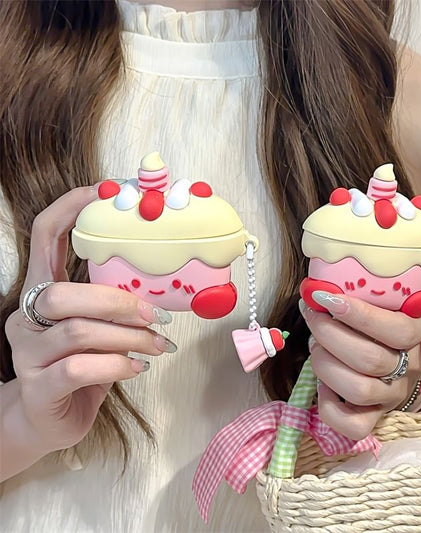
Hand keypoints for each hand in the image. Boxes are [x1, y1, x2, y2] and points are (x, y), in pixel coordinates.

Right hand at [2, 186, 175, 476]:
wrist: (45, 421)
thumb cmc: (80, 368)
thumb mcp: (98, 331)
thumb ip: (115, 308)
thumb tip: (162, 292)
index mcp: (42, 293)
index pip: (44, 238)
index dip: (68, 210)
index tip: (99, 191)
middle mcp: (26, 318)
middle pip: (63, 292)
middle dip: (117, 301)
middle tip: (155, 314)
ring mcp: (27, 354)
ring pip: (77, 331)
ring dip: (127, 336)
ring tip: (156, 344)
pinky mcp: (40, 387)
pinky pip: (80, 368)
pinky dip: (117, 365)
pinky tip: (137, 367)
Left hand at [299, 291, 420, 440]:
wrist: (400, 347)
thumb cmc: (386, 315)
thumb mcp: (388, 298)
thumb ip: (364, 292)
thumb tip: (315, 290)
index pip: (396, 330)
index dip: (358, 315)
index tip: (325, 298)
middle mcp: (414, 367)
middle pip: (370, 360)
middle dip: (329, 335)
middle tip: (313, 318)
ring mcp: (395, 395)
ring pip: (359, 390)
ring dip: (325, 364)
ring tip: (315, 347)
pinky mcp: (377, 416)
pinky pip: (354, 426)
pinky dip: (329, 407)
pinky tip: (322, 384)